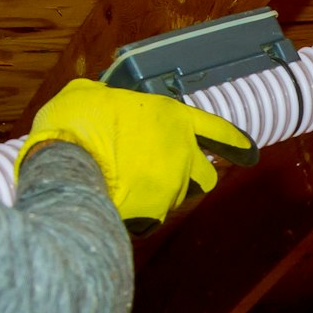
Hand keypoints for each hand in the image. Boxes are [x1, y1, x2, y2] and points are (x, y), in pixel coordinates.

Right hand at [17, 80, 257, 232]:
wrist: (63, 163)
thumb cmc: (74, 122)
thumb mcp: (87, 94)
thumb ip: (105, 96)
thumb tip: (98, 96)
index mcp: (174, 118)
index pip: (220, 131)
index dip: (236, 143)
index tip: (249, 153)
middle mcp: (182, 153)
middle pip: (206, 175)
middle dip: (193, 177)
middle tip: (166, 175)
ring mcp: (172, 185)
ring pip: (179, 197)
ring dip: (163, 195)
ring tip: (134, 190)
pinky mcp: (155, 212)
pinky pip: (153, 218)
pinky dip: (141, 216)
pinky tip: (121, 209)